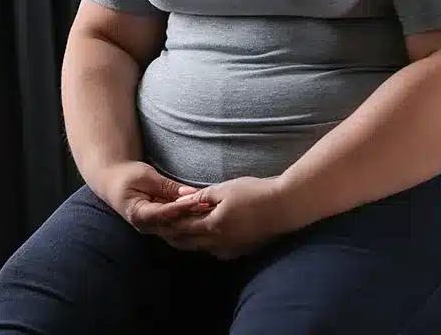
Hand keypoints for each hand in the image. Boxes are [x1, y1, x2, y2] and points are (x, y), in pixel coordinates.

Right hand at [94, 161, 209, 238]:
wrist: (112, 181)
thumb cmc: (126, 175)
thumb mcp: (145, 176)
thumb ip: (167, 186)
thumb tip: (190, 193)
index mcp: (138, 214)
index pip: (164, 214)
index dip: (182, 208)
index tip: (198, 201)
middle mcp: (146, 226)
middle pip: (174, 226)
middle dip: (193, 219)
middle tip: (213, 210)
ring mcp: (153, 229)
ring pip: (178, 230)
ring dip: (195, 223)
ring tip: (214, 214)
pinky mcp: (160, 226)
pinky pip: (177, 227)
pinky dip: (191, 223)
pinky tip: (206, 217)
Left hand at [159, 176, 290, 259]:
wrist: (284, 206)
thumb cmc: (254, 193)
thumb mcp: (225, 189)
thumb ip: (202, 196)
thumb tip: (183, 201)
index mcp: (212, 225)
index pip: (182, 228)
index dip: (168, 224)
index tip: (156, 221)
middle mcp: (219, 241)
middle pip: (189, 243)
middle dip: (174, 237)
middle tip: (161, 231)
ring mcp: (232, 248)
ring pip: (203, 249)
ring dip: (190, 242)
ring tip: (179, 236)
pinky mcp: (242, 249)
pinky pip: (219, 251)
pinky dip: (208, 246)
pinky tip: (208, 241)